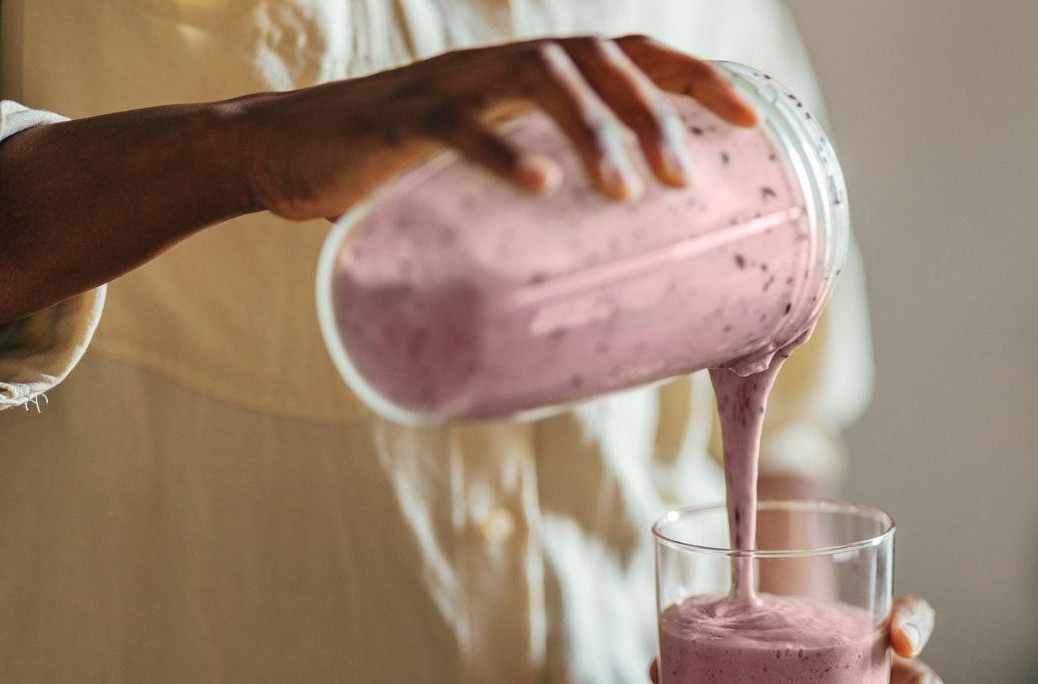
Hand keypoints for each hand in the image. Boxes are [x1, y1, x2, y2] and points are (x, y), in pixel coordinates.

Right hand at [228, 34, 759, 220]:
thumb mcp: (491, 181)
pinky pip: (460, 123)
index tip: (751, 122)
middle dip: (655, 115)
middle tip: (683, 184)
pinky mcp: (403, 117)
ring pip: (542, 78)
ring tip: (627, 195)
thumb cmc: (403, 178)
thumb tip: (618, 276)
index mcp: (535, 76)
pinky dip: (504, 151)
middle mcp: (504, 64)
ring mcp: (453, 82)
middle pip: (601, 59)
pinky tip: (543, 186)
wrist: (286, 154)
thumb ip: (547, 204)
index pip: (631, 54)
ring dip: (595, 132)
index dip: (695, 77)